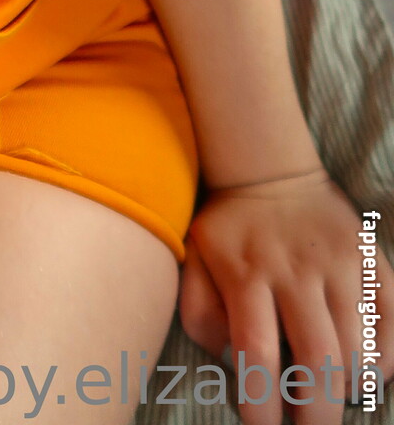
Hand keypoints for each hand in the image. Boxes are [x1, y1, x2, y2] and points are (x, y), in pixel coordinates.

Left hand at [179, 169, 393, 424]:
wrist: (270, 168)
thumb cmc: (228, 229)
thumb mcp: (194, 259)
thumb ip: (201, 313)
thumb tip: (233, 364)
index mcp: (247, 272)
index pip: (257, 352)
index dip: (262, 404)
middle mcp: (297, 269)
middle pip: (318, 359)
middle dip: (317, 414)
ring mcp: (340, 264)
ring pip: (358, 349)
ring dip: (347, 388)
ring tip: (332, 396)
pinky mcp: (372, 260)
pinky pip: (392, 324)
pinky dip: (382, 361)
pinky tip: (361, 370)